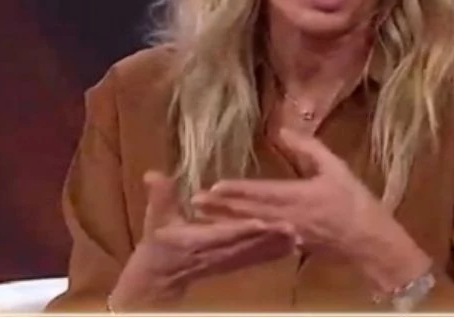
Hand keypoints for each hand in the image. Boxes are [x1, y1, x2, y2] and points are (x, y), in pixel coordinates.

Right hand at [109, 171, 296, 310]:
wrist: (159, 279)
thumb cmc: (158, 245)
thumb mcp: (156, 219)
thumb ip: (159, 197)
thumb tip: (153, 174)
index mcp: (197, 241)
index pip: (223, 234)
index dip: (242, 229)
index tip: (262, 222)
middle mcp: (217, 254)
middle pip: (247, 246)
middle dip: (270, 238)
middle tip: (294, 227)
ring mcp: (228, 262)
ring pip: (257, 254)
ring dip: (278, 246)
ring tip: (301, 236)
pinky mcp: (236, 265)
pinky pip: (258, 260)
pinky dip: (276, 254)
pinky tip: (295, 247)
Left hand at [191, 129, 431, 293]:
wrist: (369, 242)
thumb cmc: (354, 201)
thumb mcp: (335, 168)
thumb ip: (309, 149)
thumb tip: (285, 129)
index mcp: (297, 197)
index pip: (260, 193)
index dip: (236, 191)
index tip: (214, 186)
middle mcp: (287, 218)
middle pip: (248, 212)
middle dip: (220, 208)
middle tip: (195, 202)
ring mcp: (286, 235)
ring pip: (250, 226)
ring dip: (225, 220)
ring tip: (202, 215)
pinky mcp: (290, 245)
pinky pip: (261, 238)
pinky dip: (243, 233)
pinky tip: (230, 230)